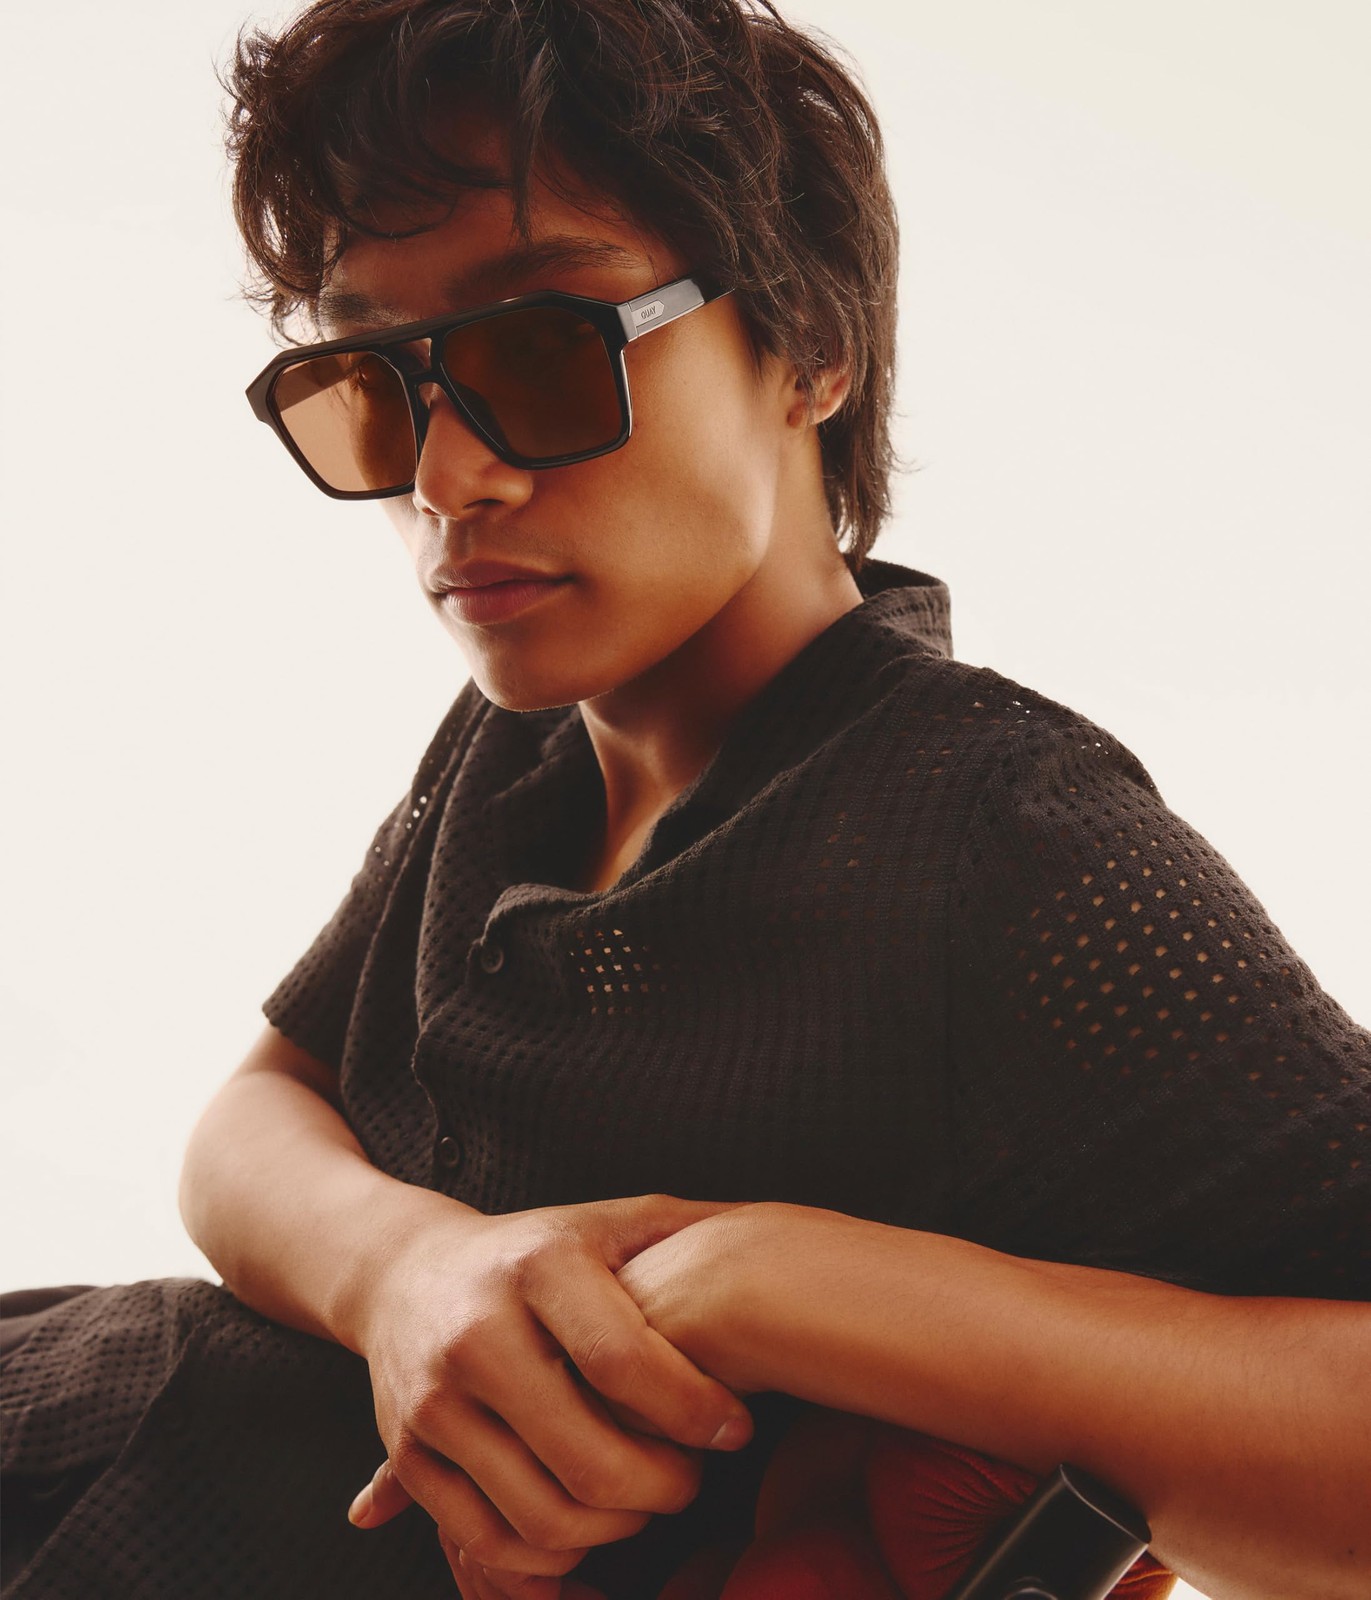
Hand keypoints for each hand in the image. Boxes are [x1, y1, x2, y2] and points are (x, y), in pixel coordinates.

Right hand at [345, 1192, 755, 1593]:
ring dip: (615, 1529)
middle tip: (694, 1478)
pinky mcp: (411, 1452)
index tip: (735, 1428)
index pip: (625, 1361)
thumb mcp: (610, 1220)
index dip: (693, 1410)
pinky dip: (551, 1555)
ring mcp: (436, 1398)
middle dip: (665, 1488)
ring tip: (645, 1499)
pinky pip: (488, 1538)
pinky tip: (587, 1525)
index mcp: (540, 1264)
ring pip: (542, 1513)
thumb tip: (783, 1252)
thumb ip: (687, 1232)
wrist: (408, 1272)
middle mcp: (479, 1331)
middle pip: (588, 1457)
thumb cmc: (539, 1250)